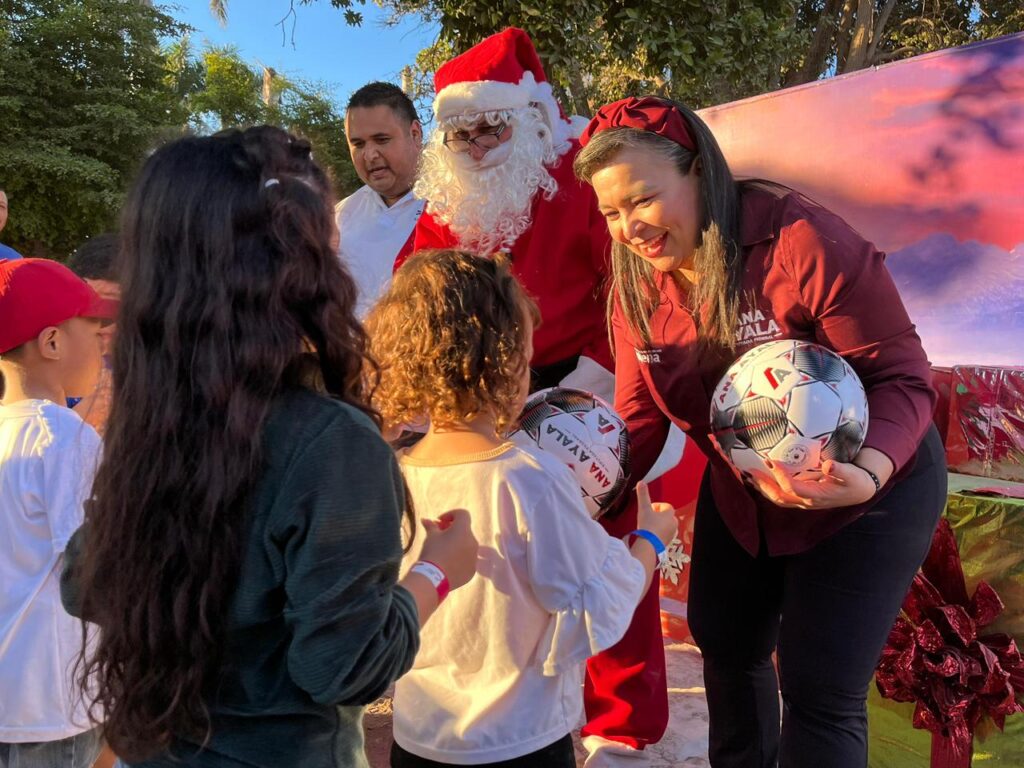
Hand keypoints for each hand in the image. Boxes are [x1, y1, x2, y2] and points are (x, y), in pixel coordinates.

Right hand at [418, 509, 478, 589]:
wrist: (433, 578)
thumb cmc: (432, 552)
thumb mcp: (430, 536)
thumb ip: (431, 526)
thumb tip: (425, 520)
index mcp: (464, 530)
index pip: (463, 514)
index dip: (451, 515)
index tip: (439, 522)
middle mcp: (473, 542)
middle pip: (465, 530)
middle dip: (452, 530)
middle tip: (439, 535)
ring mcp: (474, 558)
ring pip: (467, 546)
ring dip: (457, 544)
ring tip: (443, 550)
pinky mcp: (472, 571)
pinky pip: (467, 560)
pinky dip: (459, 558)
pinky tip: (447, 563)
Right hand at [635, 481, 677, 545]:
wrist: (648, 545)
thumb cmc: (648, 525)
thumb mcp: (643, 508)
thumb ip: (643, 495)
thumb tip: (641, 482)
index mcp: (670, 513)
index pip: (666, 506)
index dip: (657, 506)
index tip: (649, 508)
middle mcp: (673, 523)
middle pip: (667, 516)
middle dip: (658, 516)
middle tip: (648, 518)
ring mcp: (671, 534)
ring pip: (666, 526)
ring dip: (658, 525)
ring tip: (648, 527)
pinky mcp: (667, 543)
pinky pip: (664, 535)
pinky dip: (658, 534)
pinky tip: (649, 535)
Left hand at [749, 459, 877, 509]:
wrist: (858, 491)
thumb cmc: (855, 481)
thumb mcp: (852, 475)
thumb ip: (841, 470)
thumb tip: (829, 465)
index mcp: (817, 495)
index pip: (793, 488)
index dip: (781, 477)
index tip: (772, 462)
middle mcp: (807, 501)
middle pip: (779, 496)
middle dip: (763, 484)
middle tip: (750, 470)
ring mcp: (803, 501)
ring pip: (777, 498)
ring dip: (762, 487)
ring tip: (748, 475)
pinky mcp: (801, 497)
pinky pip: (781, 495)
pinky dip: (768, 488)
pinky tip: (759, 478)